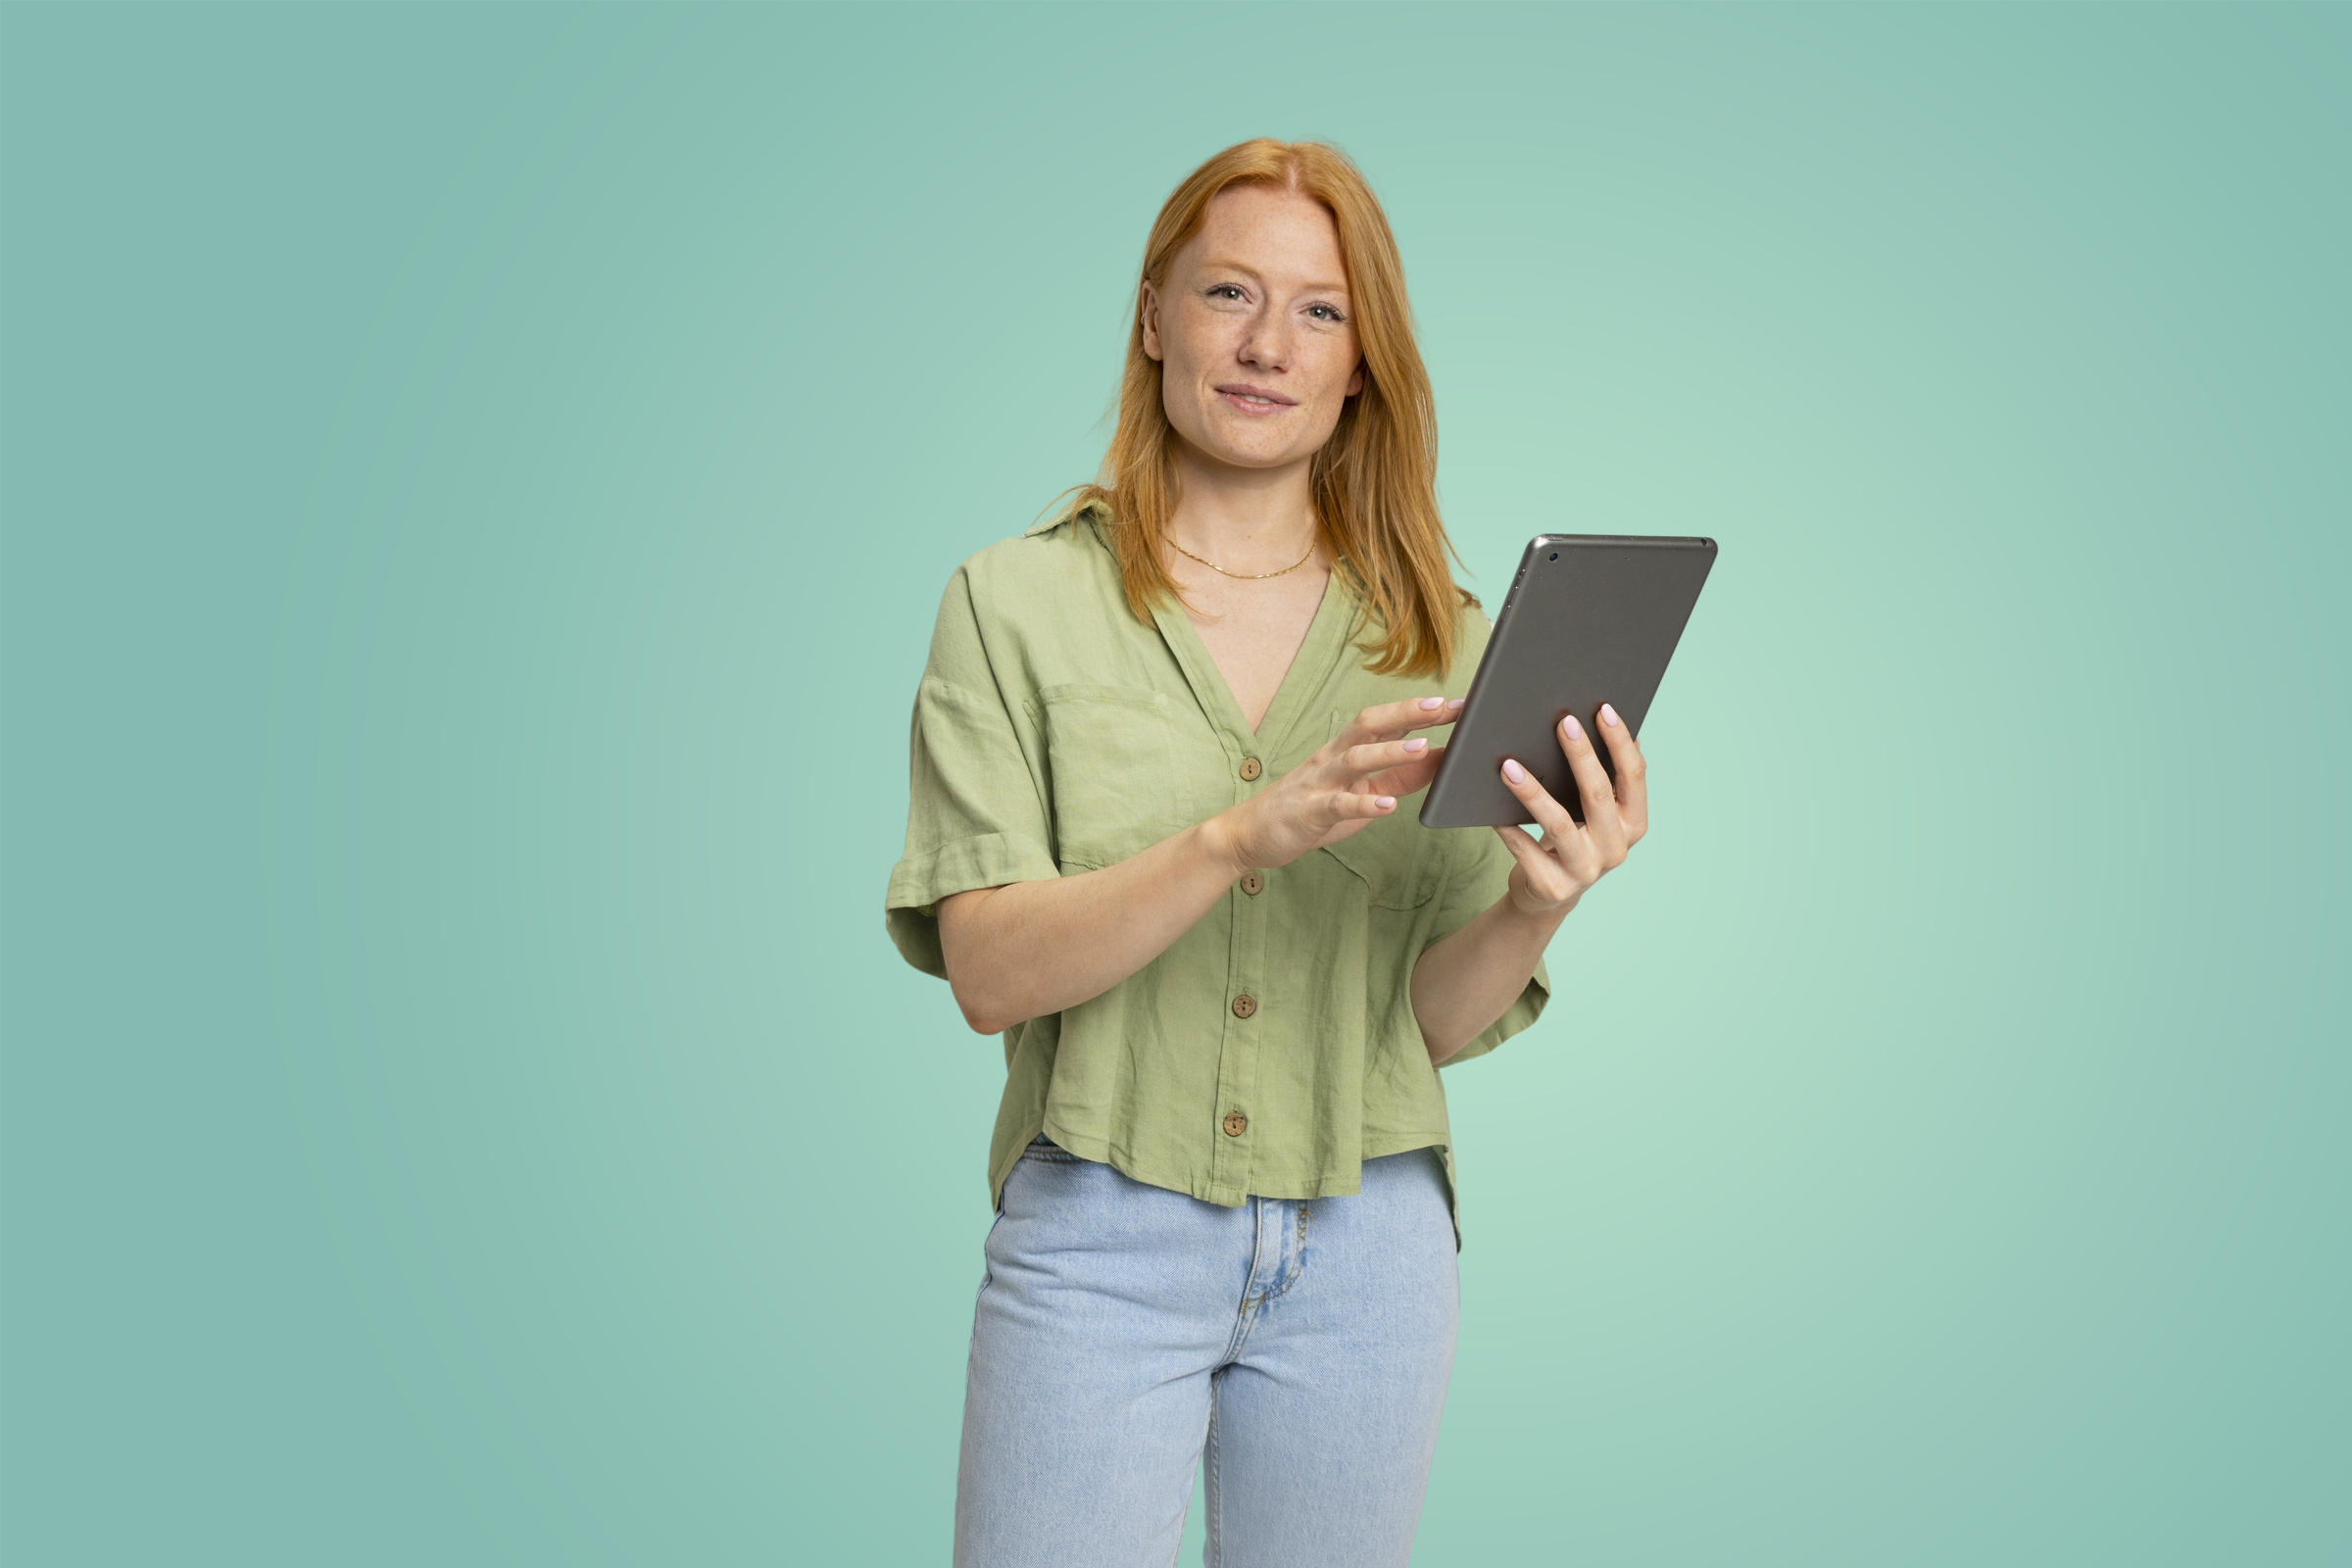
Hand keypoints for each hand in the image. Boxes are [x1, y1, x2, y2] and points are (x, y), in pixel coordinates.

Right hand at [1207, 696, 1463, 873]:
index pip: (1387, 720)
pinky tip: (1389, 806)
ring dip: (1390, 751)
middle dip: (1408, 713)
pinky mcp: (1309, 812)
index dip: (1421, 710)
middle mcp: (1334, 758)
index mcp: (1348, 750)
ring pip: (1355, 758)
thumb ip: (1400, 775)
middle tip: (1444, 707)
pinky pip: (1338, 805)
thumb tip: (1443, 758)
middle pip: (1370, 724)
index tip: (1459, 703)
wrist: (1251, 832)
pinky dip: (1365, 804)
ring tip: (1424, 747)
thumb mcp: (1363, 790)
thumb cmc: (1313, 808)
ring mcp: (1320, 782)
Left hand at [1493, 702, 1647, 916]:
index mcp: (1633, 823)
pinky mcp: (1553, 886)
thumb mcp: (1596, 812)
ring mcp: (1585, 871)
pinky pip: (1526, 850)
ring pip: (1558, 824)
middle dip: (1581, 755)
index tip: (1603, 709)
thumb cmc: (1573, 837)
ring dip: (1532, 791)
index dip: (1620, 743)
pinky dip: (1508, 827)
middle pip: (1598, 794)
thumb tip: (1597, 719)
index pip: (1633, 777)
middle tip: (1563, 722)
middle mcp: (1616, 848)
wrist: (1549, 894)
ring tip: (1508, 765)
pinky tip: (1491, 807)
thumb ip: (1604, 777)